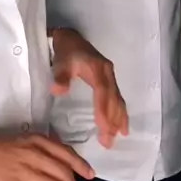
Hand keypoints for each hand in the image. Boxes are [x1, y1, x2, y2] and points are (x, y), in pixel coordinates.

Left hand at [50, 29, 128, 148]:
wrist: (70, 38)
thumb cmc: (66, 52)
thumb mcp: (61, 62)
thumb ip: (61, 77)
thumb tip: (58, 91)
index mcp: (98, 70)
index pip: (103, 93)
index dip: (104, 111)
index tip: (104, 129)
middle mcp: (108, 74)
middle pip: (114, 99)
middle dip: (113, 121)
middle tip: (109, 142)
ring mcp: (110, 77)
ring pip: (118, 100)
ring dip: (119, 119)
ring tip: (118, 137)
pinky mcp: (108, 80)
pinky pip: (118, 98)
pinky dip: (121, 112)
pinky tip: (122, 126)